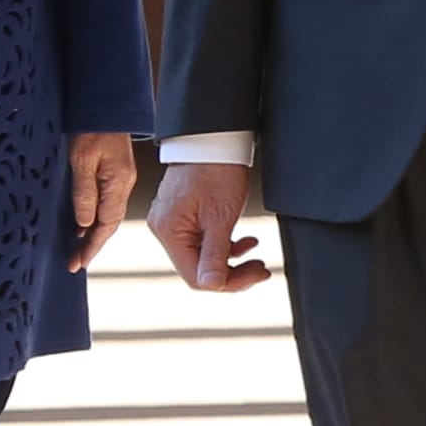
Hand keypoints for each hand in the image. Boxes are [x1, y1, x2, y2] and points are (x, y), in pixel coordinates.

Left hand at [69, 131, 139, 250]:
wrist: (106, 105)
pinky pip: (107, 204)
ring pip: (108, 215)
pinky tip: (84, 224)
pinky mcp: (115, 174)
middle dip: (93, 245)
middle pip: (109, 224)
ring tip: (78, 250)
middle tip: (75, 262)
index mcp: (118, 183)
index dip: (92, 245)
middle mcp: (123, 184)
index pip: (106, 224)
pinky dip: (96, 219)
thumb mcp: (82, 160)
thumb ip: (84, 193)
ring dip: (94, 234)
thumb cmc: (92, 127)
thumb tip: (83, 223)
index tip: (78, 261)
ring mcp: (121, 179)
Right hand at [149, 159, 269, 295]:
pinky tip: (244, 242)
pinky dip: (224, 246)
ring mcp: (174, 222)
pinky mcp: (184, 216)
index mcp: (169, 231)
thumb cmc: (216, 169)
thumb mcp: (221, 217)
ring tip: (256, 257)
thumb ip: (216, 255)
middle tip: (260, 270)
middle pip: (198, 269)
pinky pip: (203, 242)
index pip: (195, 276)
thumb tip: (212, 286)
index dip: (227, 283)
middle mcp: (165, 229)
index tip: (255, 276)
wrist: (214, 138)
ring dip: (231, 261)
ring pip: (203, 257)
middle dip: (232, 273)